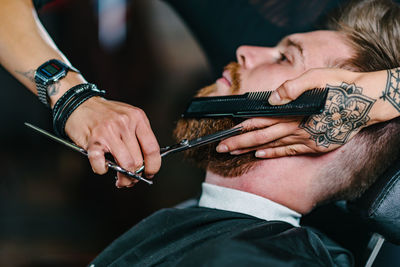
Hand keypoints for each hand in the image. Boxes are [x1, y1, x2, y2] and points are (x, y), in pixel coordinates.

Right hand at [65, 96, 160, 187]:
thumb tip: (146, 163)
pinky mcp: (93, 141)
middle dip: (136, 176)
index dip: (153, 165)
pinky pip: (101, 165)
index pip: (152, 148)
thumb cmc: (104, 113)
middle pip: (138, 160)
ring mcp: (109, 132)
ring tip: (120, 180)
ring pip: (125, 165)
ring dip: (123, 178)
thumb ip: (138, 135)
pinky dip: (102, 170)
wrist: (79, 104)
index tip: (150, 173)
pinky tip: (103, 166)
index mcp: (137, 117)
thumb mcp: (128, 117)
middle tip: (131, 179)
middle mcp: (125, 123)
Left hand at [217, 68, 398, 157]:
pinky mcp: (314, 146)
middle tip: (220, 149)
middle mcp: (297, 128)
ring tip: (234, 154)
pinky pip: (289, 152)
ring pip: (271, 146)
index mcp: (294, 111)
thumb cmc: (342, 87)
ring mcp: (306, 139)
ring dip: (250, 149)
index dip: (241, 128)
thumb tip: (271, 98)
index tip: (225, 134)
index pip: (261, 121)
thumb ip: (292, 88)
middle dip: (238, 143)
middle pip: (261, 137)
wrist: (368, 102)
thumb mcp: (318, 77)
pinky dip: (273, 154)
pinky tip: (260, 155)